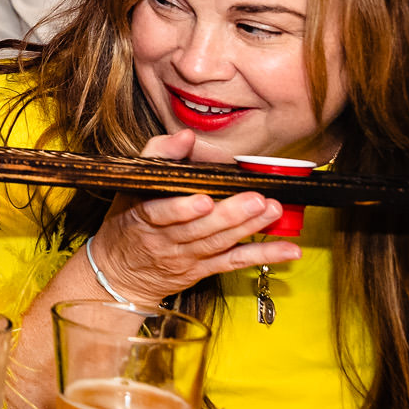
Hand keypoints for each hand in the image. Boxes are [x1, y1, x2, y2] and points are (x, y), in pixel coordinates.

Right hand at [88, 130, 300, 302]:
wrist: (120, 272)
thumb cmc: (127, 222)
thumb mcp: (130, 186)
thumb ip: (158, 155)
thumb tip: (185, 135)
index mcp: (143, 216)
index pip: (159, 213)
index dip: (182, 209)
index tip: (204, 199)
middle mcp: (164, 240)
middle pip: (199, 229)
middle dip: (229, 215)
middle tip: (256, 200)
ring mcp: (186, 257)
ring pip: (219, 243)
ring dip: (248, 228)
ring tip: (272, 211)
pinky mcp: (203, 269)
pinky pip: (234, 262)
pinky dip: (263, 256)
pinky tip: (288, 250)